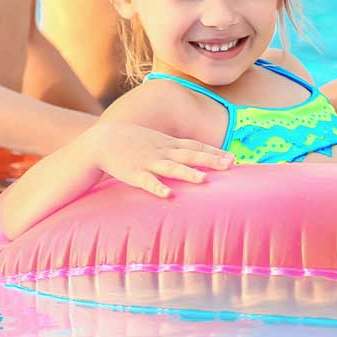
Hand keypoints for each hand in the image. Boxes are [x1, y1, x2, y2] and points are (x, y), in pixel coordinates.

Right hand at [91, 121, 232, 198]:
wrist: (103, 140)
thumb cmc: (132, 142)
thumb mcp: (157, 141)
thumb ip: (174, 149)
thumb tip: (193, 157)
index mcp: (168, 144)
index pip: (196, 146)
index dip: (215, 152)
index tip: (233, 157)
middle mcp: (162, 151)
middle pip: (190, 155)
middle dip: (211, 160)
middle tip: (231, 165)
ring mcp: (148, 162)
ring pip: (171, 168)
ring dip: (188, 173)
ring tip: (204, 180)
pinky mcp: (134, 173)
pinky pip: (147, 182)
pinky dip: (158, 188)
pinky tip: (168, 195)